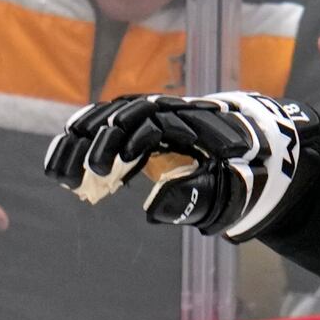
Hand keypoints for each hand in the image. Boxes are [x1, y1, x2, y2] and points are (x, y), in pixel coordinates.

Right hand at [44, 90, 319, 240]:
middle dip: (100, 143)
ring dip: (80, 144)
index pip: (155, 123)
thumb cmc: (246, 178)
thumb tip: (151, 208)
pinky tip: (60, 164)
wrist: (259, 153)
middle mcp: (171, 111)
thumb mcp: (230, 195)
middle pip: (126, 115)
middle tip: (85, 177)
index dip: (131, 141)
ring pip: (108, 118)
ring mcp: (153, 114)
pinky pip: (102, 125)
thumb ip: (196, 199)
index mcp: (196, 122)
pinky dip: (79, 141)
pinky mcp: (139, 124)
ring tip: (60, 175)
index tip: (114, 168)